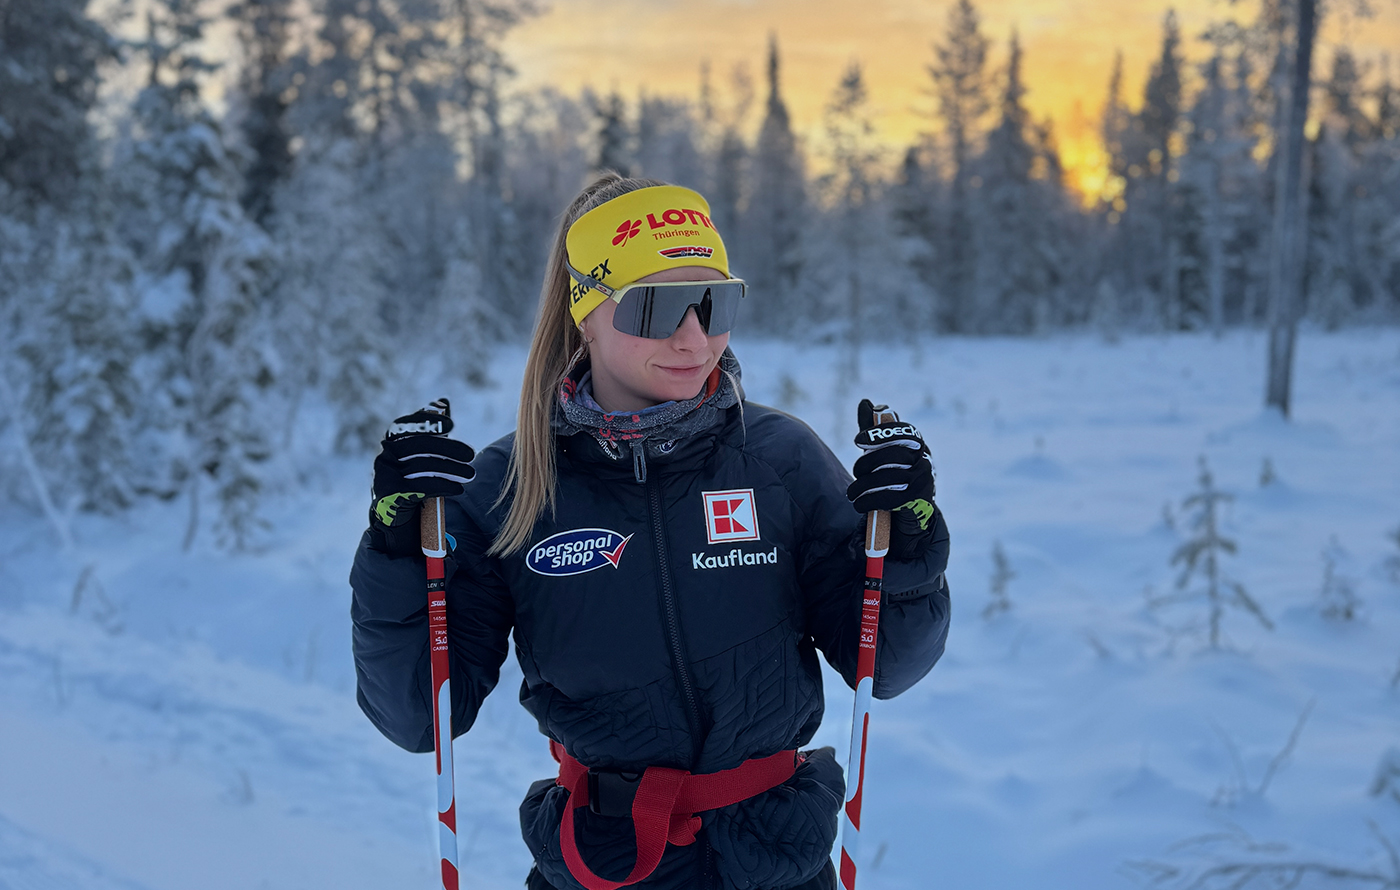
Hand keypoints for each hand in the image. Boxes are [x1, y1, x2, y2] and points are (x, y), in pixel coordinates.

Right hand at [368, 399, 474, 556]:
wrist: (396, 515)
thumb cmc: (413, 479)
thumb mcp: (423, 454)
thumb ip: (430, 429)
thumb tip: (443, 401)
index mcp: (391, 442)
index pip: (405, 424)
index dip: (427, 422)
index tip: (451, 425)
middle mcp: (384, 455)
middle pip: (418, 446)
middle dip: (448, 449)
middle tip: (472, 455)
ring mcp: (384, 475)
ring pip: (421, 467)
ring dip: (451, 470)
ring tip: (471, 474)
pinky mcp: (389, 495)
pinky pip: (419, 487)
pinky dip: (442, 486)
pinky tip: (458, 489)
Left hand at [846, 399, 937, 558]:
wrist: (908, 515)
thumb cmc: (892, 478)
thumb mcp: (882, 455)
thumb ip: (875, 432)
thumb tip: (866, 403)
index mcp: (917, 445)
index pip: (903, 432)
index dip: (880, 434)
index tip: (858, 441)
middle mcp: (925, 460)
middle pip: (895, 454)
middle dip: (868, 463)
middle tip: (855, 473)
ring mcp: (924, 481)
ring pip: (890, 477)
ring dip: (864, 486)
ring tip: (852, 494)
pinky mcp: (918, 502)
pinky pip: (891, 498)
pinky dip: (870, 501)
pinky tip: (860, 504)